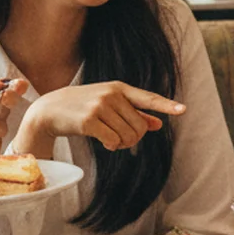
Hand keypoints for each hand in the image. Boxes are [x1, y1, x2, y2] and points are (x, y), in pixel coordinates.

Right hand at [20, 81, 184, 154]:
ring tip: (111, 139)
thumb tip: (158, 124)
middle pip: (140, 126)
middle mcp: (111, 94)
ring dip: (122, 144)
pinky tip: (104, 143)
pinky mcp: (88, 121)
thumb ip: (134, 113)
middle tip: (121, 138)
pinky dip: (112, 146)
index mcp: (119, 88)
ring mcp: (99, 106)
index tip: (183, 110)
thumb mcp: (109, 105)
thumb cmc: (83, 107)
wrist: (50, 109)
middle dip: (134, 138)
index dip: (166, 105)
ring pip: (128, 135)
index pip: (148, 98)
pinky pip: (113, 142)